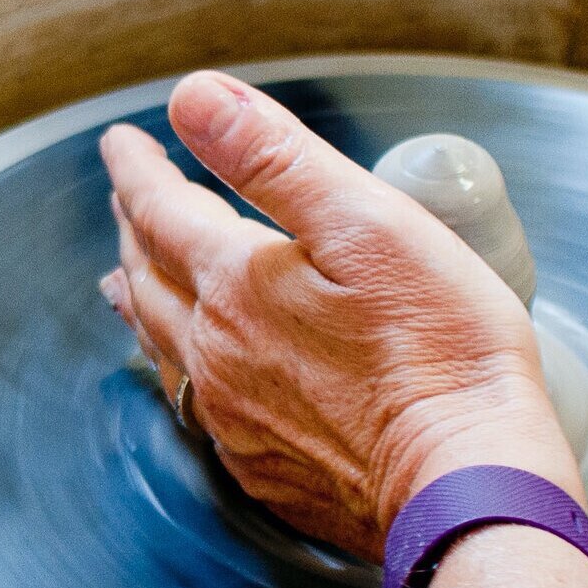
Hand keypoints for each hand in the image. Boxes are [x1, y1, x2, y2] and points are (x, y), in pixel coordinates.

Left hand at [98, 71, 579, 561]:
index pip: (162, 209)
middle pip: (150, 276)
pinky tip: (191, 374)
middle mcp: (217, 351)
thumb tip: (194, 98)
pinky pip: (195, 404)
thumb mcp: (367, 223)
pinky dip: (178, 368)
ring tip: (124, 279)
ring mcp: (235, 417)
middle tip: (126, 200)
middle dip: (134, 228)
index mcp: (237, 282)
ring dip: (141, 297)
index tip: (121, 143)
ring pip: (161, 343)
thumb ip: (274, 157)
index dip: (137, 169)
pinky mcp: (264, 467)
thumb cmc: (441, 353)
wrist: (466, 490)